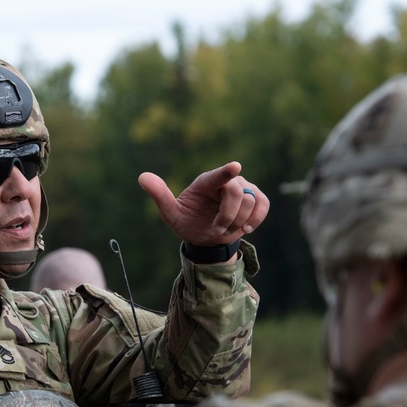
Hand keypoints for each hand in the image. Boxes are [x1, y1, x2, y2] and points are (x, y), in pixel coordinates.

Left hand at [140, 162, 269, 251]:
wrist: (206, 238)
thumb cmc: (187, 223)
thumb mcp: (171, 214)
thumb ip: (160, 196)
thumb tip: (142, 176)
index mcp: (206, 182)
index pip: (218, 175)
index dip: (226, 171)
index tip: (235, 167)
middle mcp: (226, 181)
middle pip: (236, 193)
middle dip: (228, 215)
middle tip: (217, 229)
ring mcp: (244, 188)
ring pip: (251, 201)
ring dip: (239, 222)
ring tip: (225, 229)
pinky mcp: (257, 199)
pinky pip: (263, 205)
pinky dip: (257, 218)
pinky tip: (246, 228)